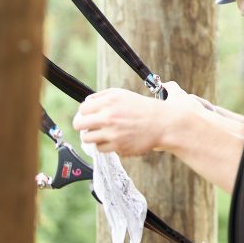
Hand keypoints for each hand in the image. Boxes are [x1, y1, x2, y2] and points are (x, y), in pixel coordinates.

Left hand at [73, 81, 197, 156]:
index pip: (82, 109)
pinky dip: (104, 145)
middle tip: (90, 126)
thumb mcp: (123, 94)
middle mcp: (109, 115)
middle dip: (82, 125)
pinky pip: (99, 148)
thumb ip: (103, 96)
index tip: (90, 115)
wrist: (164, 123)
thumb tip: (87, 103)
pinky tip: (112, 140)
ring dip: (92, 136)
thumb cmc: (143, 108)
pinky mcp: (118, 145)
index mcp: (109, 100)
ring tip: (102, 133)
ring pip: (87, 138)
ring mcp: (112, 132)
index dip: (85, 113)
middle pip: (79, 124)